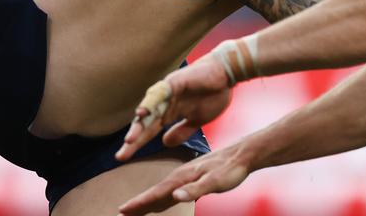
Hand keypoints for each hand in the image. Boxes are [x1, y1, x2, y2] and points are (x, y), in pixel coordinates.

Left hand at [115, 51, 232, 161]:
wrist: (227, 73)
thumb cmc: (213, 94)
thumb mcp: (197, 120)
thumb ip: (181, 131)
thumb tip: (164, 144)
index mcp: (169, 113)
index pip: (149, 131)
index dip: (137, 144)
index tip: (122, 157)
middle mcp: (164, 103)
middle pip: (145, 122)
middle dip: (134, 138)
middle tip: (121, 155)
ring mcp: (168, 92)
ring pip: (149, 109)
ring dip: (139, 123)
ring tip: (130, 139)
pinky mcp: (175, 82)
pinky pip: (160, 92)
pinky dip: (151, 101)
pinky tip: (142, 111)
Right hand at [117, 141, 252, 214]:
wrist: (243, 154)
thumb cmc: (230, 169)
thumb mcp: (214, 182)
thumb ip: (195, 190)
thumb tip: (175, 197)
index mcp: (182, 176)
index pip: (156, 192)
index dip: (140, 202)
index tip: (123, 209)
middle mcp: (180, 175)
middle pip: (155, 192)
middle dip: (139, 203)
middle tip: (122, 213)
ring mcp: (186, 176)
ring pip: (162, 191)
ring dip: (148, 201)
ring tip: (136, 210)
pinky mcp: (192, 178)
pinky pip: (171, 190)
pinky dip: (162, 197)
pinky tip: (162, 201)